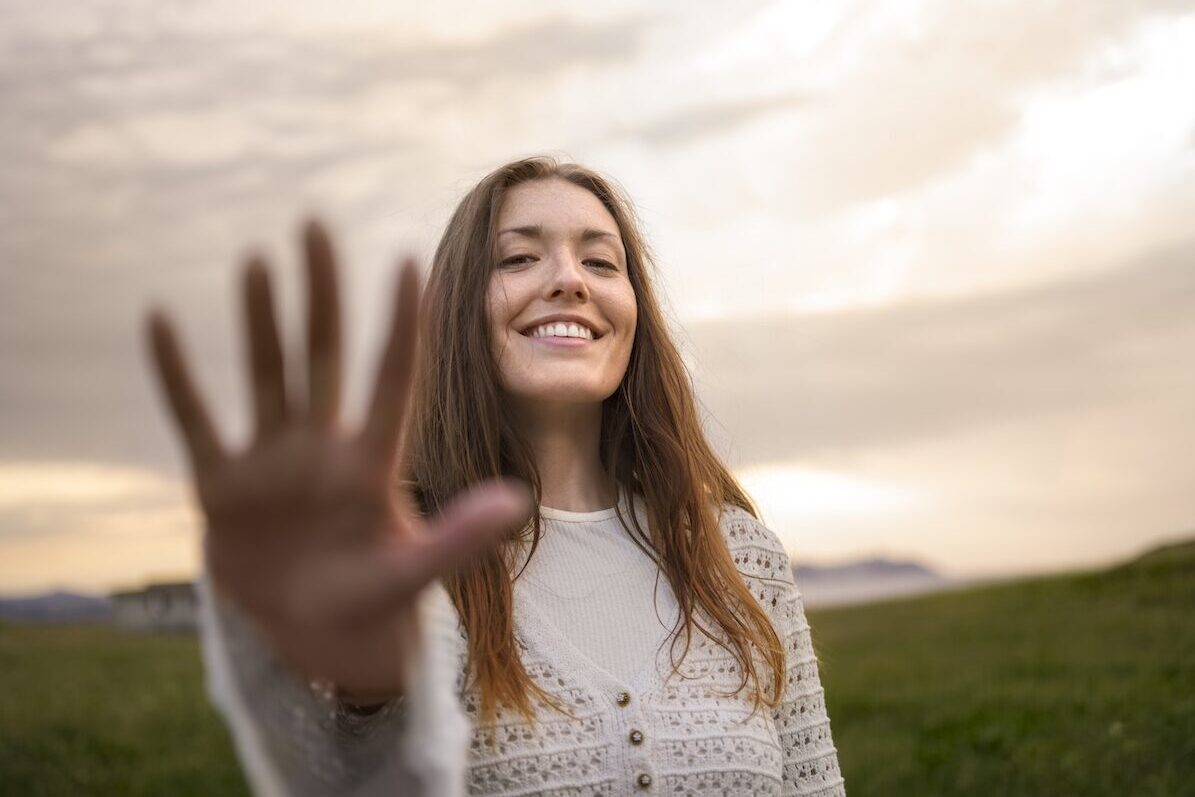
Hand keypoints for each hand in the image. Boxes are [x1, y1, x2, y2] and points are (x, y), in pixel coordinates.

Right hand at [145, 220, 529, 696]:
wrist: (314, 636)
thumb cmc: (374, 602)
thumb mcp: (414, 573)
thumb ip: (458, 537)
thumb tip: (518, 501)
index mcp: (372, 462)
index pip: (392, 377)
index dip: (401, 324)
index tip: (408, 261)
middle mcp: (322, 446)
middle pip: (322, 355)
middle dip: (320, 294)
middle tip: (315, 225)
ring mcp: (270, 461)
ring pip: (266, 374)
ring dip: (259, 319)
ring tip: (257, 258)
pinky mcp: (221, 484)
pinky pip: (196, 418)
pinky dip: (177, 375)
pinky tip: (160, 320)